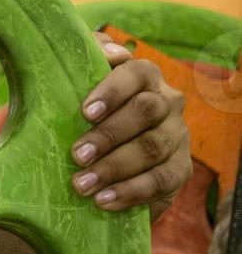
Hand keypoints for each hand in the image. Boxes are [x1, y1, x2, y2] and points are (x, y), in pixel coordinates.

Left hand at [70, 31, 189, 219]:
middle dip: (109, 134)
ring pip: (153, 148)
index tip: (85, 112)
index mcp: (144, 77)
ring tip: (82, 184)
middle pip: (146, 112)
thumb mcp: (75, 86)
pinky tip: (104, 200)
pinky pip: (162, 181)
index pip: (137, 73)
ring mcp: (177, 136)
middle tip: (76, 155)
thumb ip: (87, 60)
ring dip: (114, 167)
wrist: (95, 158)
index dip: (113, 90)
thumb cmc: (81, 114)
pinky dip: (131, 192)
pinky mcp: (179, 169)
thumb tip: (111, 53)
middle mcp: (167, 103)